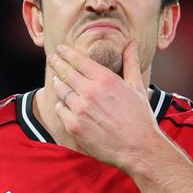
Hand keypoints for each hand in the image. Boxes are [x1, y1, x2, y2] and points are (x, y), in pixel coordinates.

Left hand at [48, 41, 165, 172]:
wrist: (138, 149)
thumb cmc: (140, 118)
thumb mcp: (137, 87)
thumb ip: (131, 62)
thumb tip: (132, 42)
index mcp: (105, 79)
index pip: (78, 60)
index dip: (66, 53)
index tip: (60, 49)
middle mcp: (89, 92)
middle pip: (65, 72)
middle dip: (56, 63)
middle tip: (52, 59)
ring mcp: (79, 110)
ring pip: (60, 90)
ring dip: (58, 83)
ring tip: (57, 80)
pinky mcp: (74, 126)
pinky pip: (60, 110)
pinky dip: (61, 105)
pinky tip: (63, 103)